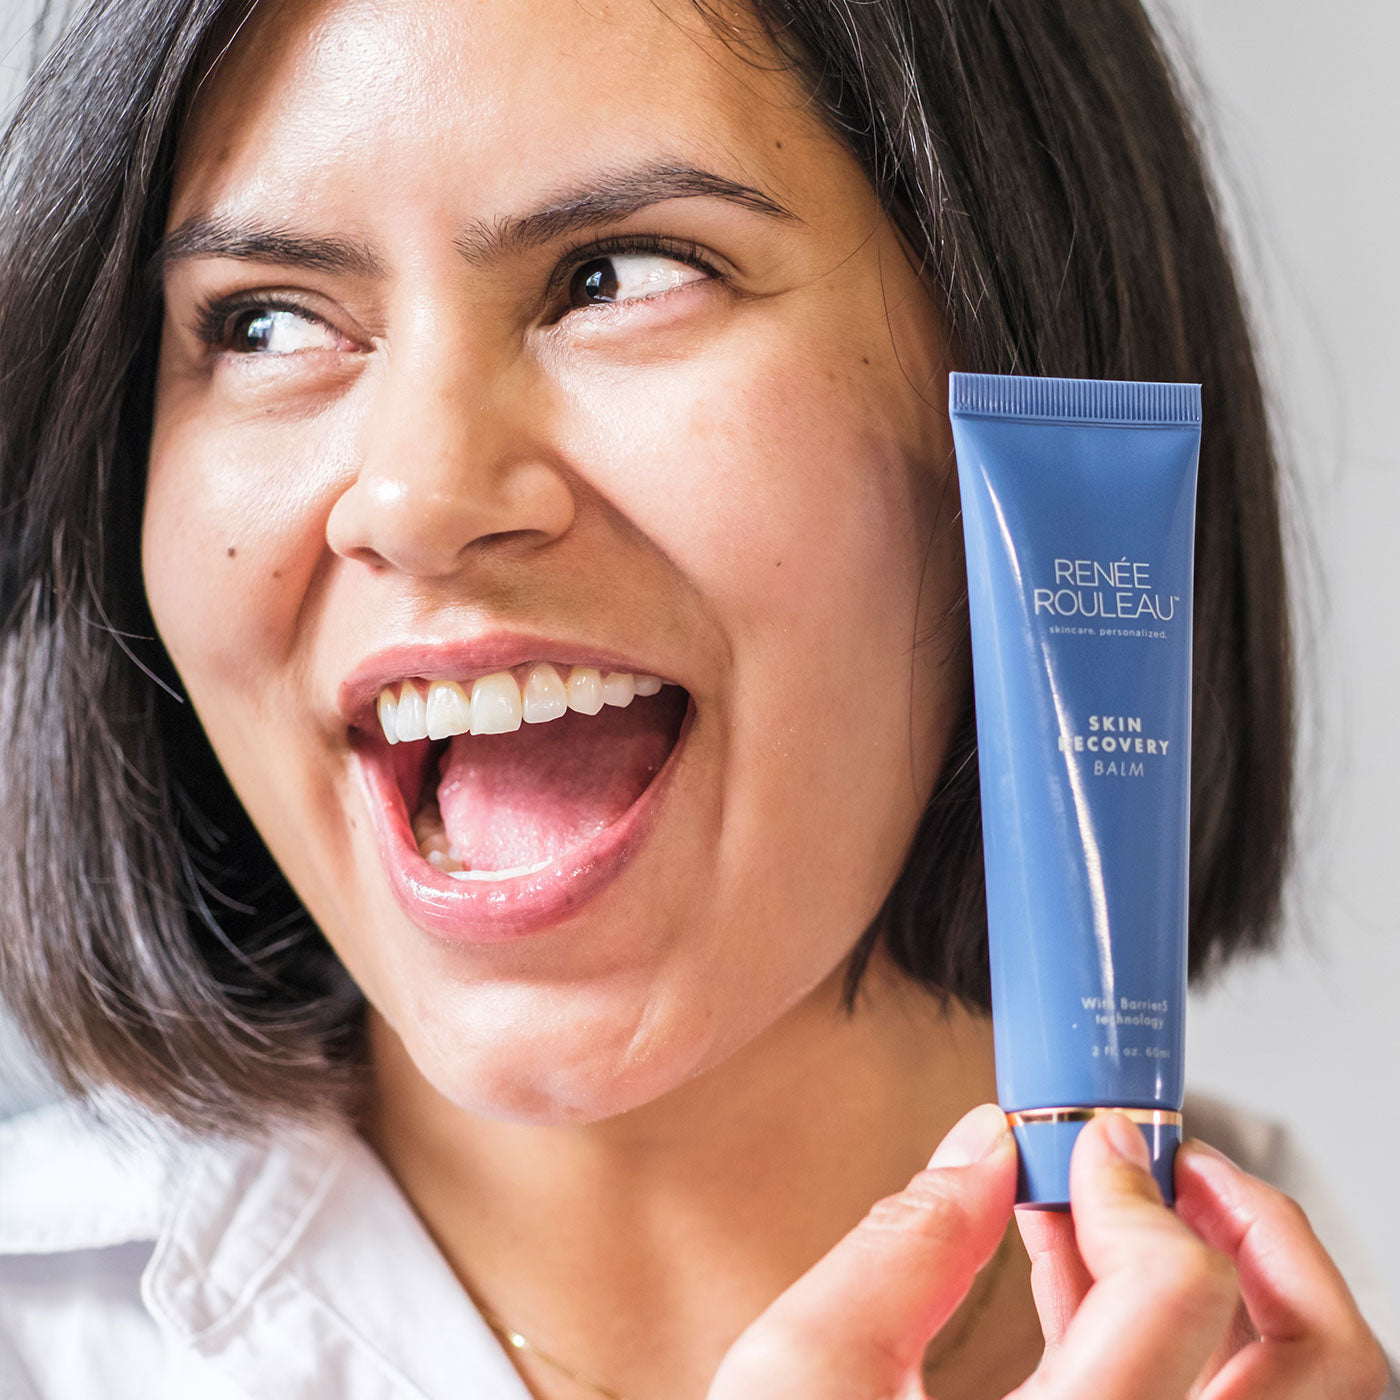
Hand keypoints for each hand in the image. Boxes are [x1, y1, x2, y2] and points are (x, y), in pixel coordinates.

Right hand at [707, 1104, 1389, 1399]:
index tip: (1085, 1142)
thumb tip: (982, 1148)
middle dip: (1255, 1228)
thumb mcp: (806, 1371)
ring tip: (1138, 1210)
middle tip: (1170, 1164)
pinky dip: (1186, 1343)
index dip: (1134, 1188)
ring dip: (1246, 1286)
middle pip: (1322, 1366)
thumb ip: (904, 1244)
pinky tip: (1093, 1284)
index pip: (1179, 1295)